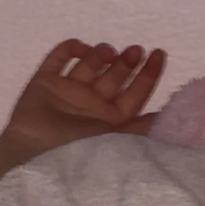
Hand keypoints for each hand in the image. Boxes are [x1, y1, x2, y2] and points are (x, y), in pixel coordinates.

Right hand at [0, 40, 166, 165]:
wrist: (34, 157)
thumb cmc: (78, 154)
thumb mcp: (117, 143)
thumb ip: (141, 128)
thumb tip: (170, 118)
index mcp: (111, 120)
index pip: (135, 92)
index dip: (149, 74)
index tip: (159, 53)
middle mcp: (91, 105)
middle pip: (114, 76)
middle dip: (127, 62)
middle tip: (135, 51)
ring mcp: (67, 93)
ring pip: (89, 65)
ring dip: (100, 54)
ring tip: (107, 52)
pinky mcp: (44, 84)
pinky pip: (57, 60)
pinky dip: (69, 49)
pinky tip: (80, 48)